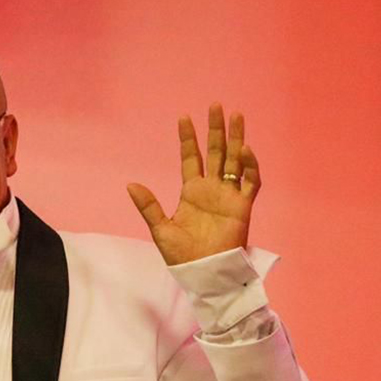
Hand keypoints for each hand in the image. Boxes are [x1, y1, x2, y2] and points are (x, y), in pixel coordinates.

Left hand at [127, 103, 261, 265]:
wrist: (204, 274)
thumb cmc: (182, 256)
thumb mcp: (160, 228)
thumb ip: (148, 205)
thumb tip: (130, 184)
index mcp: (191, 192)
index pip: (191, 158)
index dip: (188, 139)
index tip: (184, 117)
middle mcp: (212, 189)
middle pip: (216, 153)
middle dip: (216, 130)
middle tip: (215, 106)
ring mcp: (229, 196)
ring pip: (235, 161)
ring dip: (236, 139)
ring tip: (236, 116)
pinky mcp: (243, 207)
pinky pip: (250, 182)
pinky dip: (249, 166)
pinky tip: (244, 149)